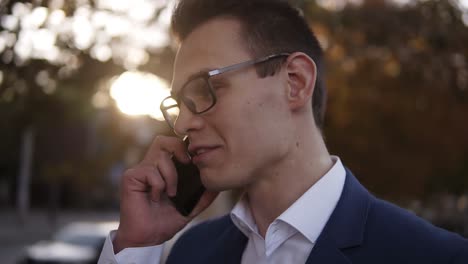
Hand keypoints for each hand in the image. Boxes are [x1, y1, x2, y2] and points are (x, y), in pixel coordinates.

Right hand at [113, 136, 217, 252]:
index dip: (185, 147)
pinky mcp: (131, 177)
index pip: (172, 146)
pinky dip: (158, 185)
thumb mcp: (189, 208)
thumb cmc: (163, 223)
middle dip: (178, 148)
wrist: (146, 239)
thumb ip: (202, 196)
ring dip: (171, 176)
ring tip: (170, 194)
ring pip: (160, 157)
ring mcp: (140, 171)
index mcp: (163, 170)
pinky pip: (150, 171)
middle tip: (187, 163)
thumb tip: (217, 186)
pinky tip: (154, 198)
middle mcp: (151, 167)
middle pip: (163, 141)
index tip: (195, 161)